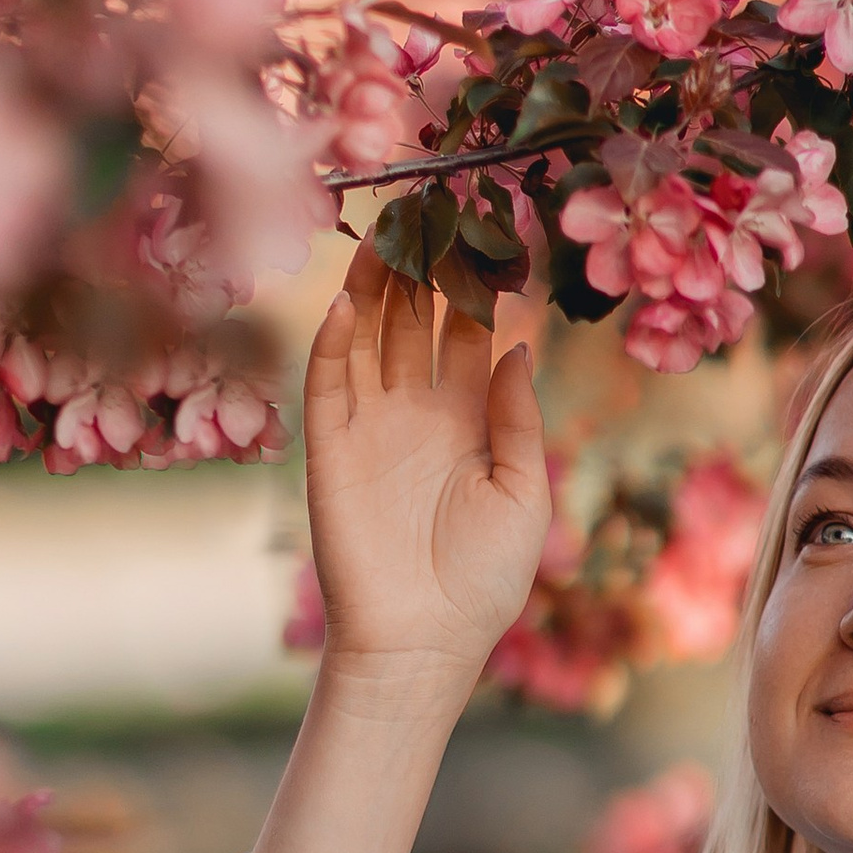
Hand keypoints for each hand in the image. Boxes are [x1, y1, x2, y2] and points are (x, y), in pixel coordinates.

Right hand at [304, 243, 549, 674]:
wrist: (424, 645)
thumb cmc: (484, 580)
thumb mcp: (525, 492)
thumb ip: (519, 417)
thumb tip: (520, 343)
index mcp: (468, 416)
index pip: (466, 330)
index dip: (474, 283)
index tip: (485, 228)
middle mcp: (416, 410)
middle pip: (413, 319)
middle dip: (420, 267)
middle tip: (427, 208)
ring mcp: (370, 426)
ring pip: (367, 337)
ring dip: (372, 288)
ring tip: (383, 235)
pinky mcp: (329, 451)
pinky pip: (327, 386)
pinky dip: (331, 346)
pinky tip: (344, 307)